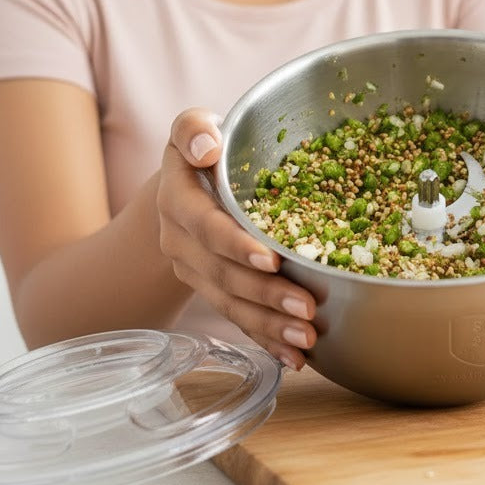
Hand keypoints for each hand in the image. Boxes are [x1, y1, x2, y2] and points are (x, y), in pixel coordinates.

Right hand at [156, 108, 316, 369]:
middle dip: (265, 296)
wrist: (181, 185)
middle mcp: (180, 242)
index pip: (206, 227)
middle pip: (223, 274)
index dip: (237, 245)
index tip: (272, 260)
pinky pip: (237, 319)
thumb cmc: (201, 149)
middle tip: (307, 309)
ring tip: (307, 338)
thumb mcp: (192, 127)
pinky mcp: (211, 290)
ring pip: (231, 304)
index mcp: (178, 200)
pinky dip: (266, 339)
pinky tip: (295, 357)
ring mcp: (194, 272)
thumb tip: (205, 147)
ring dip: (269, 325)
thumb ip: (193, 129)